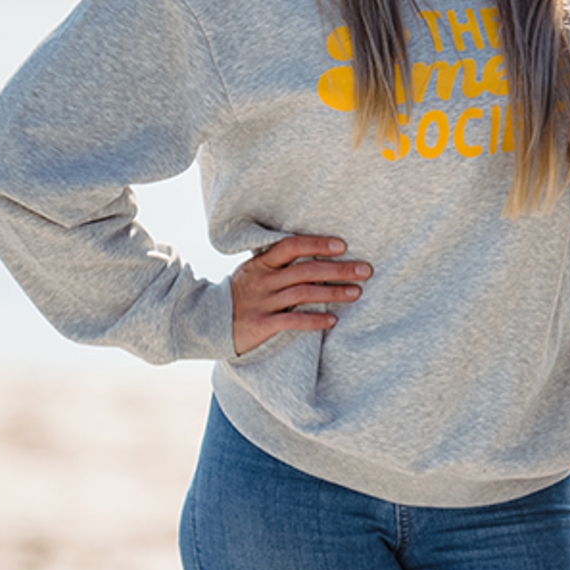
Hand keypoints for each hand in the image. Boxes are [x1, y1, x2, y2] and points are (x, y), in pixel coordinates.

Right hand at [231, 233, 368, 356]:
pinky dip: (314, 320)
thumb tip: (314, 256)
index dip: (317, 244)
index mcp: (260, 264)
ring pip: (303, 293)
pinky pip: (292, 321)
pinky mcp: (261, 325)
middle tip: (366, 271)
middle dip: (338, 269)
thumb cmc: (238, 296)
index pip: (291, 246)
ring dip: (333, 293)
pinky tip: (333, 320)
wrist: (204, 323)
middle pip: (305, 270)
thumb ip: (277, 266)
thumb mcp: (252, 274)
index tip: (343, 246)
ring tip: (357, 293)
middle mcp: (262, 280)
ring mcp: (262, 302)